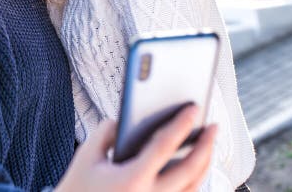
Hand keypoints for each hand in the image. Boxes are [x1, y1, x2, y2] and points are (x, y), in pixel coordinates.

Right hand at [55, 104, 216, 191]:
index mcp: (132, 180)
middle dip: (207, 145)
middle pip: (191, 170)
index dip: (182, 124)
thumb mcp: (86, 155)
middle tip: (214, 126)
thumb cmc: (78, 189)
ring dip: (205, 164)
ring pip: (194, 187)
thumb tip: (128, 120)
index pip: (165, 146)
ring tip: (208, 145)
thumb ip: (107, 131)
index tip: (194, 108)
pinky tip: (195, 167)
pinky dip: (194, 181)